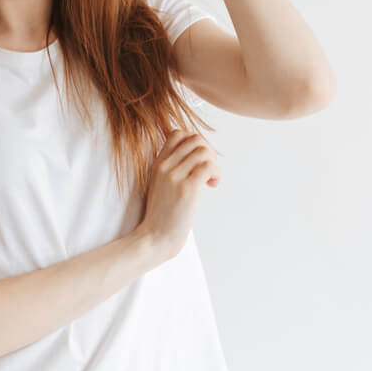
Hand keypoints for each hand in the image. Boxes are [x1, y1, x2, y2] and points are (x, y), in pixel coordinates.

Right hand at [135, 129, 222, 262]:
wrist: (155, 237)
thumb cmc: (162, 215)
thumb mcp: (160, 185)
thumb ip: (172, 169)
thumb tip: (196, 158)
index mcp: (158, 163)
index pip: (178, 133)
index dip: (195, 142)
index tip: (199, 159)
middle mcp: (165, 166)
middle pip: (195, 139)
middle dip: (208, 151)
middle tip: (209, 169)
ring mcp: (175, 176)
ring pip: (204, 151)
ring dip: (214, 163)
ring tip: (210, 179)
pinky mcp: (187, 189)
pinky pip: (208, 167)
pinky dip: (216, 174)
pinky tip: (212, 186)